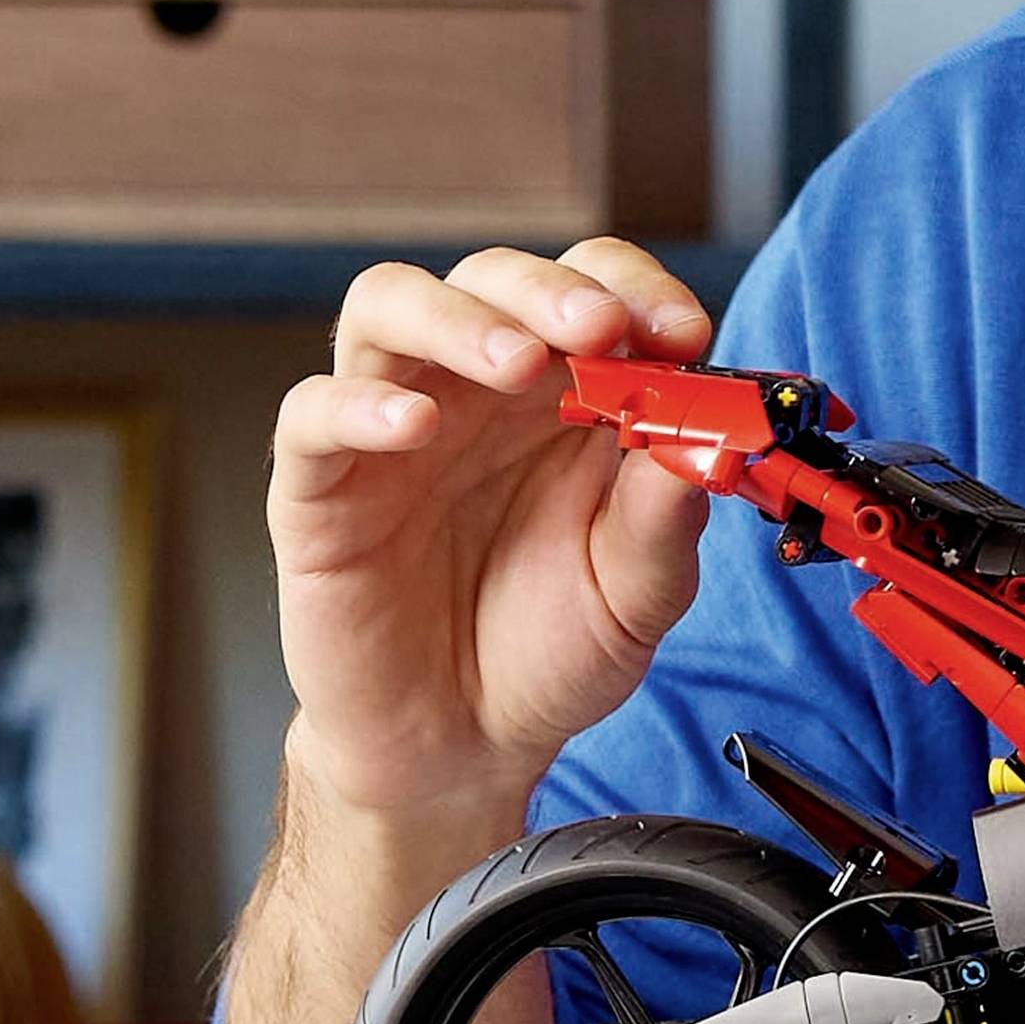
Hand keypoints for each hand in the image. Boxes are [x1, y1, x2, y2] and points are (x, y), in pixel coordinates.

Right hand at [269, 238, 716, 831]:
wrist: (466, 746)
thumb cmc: (554, 650)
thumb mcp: (638, 594)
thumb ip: (666, 519)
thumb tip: (709, 441)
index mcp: (567, 394)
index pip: (594, 290)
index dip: (637, 290)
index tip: (684, 333)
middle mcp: (477, 391)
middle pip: (495, 277)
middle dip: (553, 289)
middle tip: (601, 329)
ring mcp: (394, 427)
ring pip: (391, 305)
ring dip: (460, 317)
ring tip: (518, 362)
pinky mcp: (321, 486)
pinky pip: (315, 412)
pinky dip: (361, 404)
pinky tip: (417, 427)